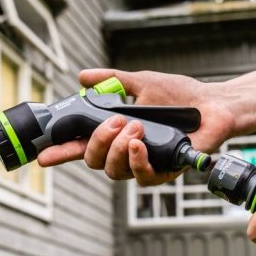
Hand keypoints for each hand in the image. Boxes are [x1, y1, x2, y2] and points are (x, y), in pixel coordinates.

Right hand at [38, 69, 234, 184]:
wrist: (213, 103)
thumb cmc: (180, 95)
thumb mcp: (142, 82)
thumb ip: (112, 80)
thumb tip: (82, 77)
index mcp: (118, 133)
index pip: (83, 145)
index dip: (61, 151)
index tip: (42, 155)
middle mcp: (127, 151)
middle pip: (94, 161)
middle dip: (96, 142)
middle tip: (115, 122)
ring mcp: (145, 163)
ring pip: (114, 171)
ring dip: (118, 147)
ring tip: (135, 127)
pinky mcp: (165, 171)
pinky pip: (142, 178)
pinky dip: (137, 161)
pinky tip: (139, 144)